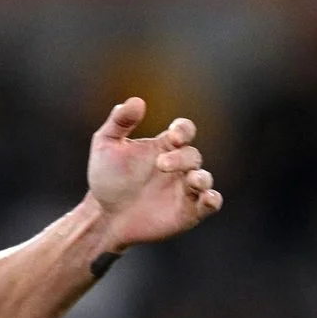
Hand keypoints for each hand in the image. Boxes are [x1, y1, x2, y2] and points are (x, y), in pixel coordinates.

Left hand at [85, 97, 221, 249]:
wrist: (103, 216)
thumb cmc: (105, 178)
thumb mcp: (105, 144)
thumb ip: (120, 121)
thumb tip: (137, 101)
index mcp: (164, 146)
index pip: (184, 130)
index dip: (184, 130)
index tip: (174, 136)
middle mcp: (178, 167)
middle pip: (193, 156)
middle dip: (181, 159)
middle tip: (161, 165)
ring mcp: (184, 190)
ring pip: (205, 179)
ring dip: (202, 178)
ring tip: (191, 180)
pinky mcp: (188, 213)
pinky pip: (209, 205)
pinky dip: (213, 200)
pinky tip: (207, 198)